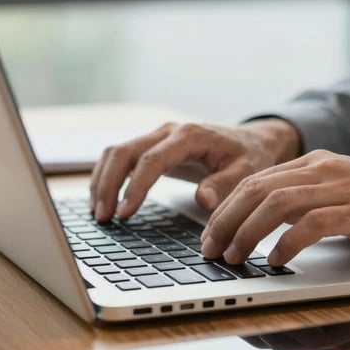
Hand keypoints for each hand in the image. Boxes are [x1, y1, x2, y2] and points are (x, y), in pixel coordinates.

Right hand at [89, 119, 300, 220]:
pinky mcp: (152, 147)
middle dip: (108, 184)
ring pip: (116, 153)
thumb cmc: (249, 157)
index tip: (125, 212)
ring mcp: (157, 137)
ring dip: (102, 181)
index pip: (152, 159)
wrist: (251, 142)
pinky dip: (107, 177)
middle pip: (124, 152)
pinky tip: (103, 200)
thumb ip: (225, 185)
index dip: (135, 186)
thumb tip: (203, 200)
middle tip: (104, 217)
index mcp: (189, 135)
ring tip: (99, 214)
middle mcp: (168, 132)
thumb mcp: (246, 172)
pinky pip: (121, 158)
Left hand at [201, 149, 349, 265]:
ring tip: (234, 258)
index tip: (211, 234)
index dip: (226, 208)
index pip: (255, 180)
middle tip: (211, 250)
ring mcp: (342, 188)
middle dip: (226, 221)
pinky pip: (312, 224)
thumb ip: (308, 203)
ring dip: (247, 233)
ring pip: (276, 204)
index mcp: (316, 163)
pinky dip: (287, 243)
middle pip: (257, 189)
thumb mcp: (343, 196)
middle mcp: (324, 170)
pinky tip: (275, 261)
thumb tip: (269, 227)